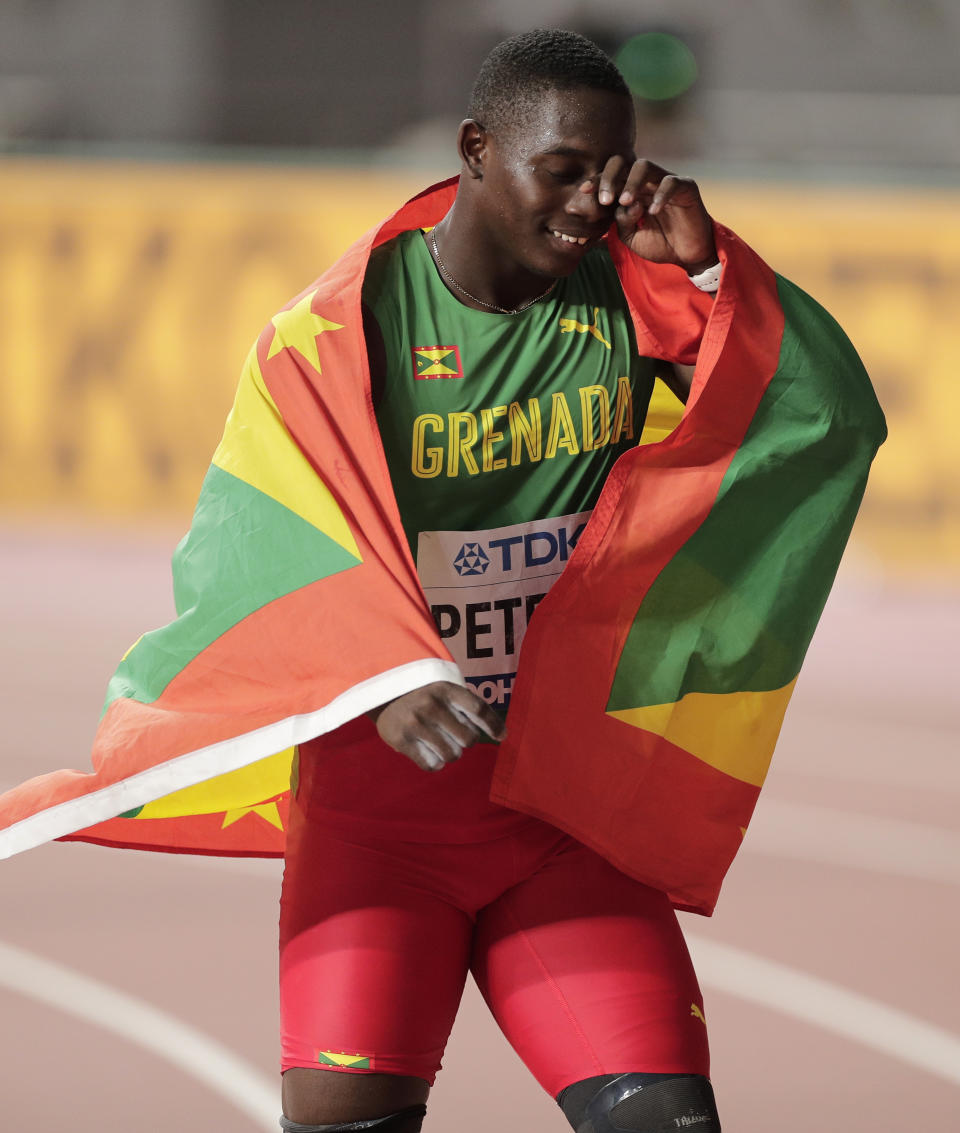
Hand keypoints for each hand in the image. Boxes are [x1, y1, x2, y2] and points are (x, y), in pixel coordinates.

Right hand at [369, 681, 504, 771]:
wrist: (381, 693)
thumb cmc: (424, 696)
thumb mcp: (444, 691)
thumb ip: (468, 707)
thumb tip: (502, 734)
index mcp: (445, 689)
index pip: (478, 708)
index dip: (494, 724)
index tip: (502, 736)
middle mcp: (431, 705)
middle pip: (469, 738)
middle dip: (466, 741)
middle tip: (454, 736)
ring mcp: (415, 722)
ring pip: (452, 755)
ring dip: (450, 754)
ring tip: (440, 744)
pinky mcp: (401, 739)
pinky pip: (431, 764)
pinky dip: (435, 763)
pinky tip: (428, 753)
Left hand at [593, 157, 716, 272]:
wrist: (687, 256)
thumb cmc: (660, 244)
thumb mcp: (631, 237)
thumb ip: (620, 221)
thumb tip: (617, 205)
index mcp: (633, 190)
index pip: (613, 177)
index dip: (597, 180)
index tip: (583, 191)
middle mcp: (648, 182)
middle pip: (625, 164)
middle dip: (610, 177)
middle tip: (604, 199)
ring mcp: (667, 181)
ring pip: (645, 166)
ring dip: (631, 182)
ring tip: (626, 202)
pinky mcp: (686, 187)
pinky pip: (671, 183)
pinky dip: (659, 195)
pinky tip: (652, 211)